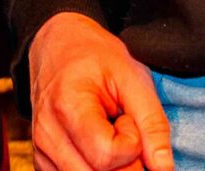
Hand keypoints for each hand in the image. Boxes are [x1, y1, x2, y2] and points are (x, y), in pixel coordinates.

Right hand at [29, 12, 171, 170]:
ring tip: (106, 133)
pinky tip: (94, 145)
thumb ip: (152, 123)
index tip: (128, 118)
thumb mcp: (132, 76)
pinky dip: (92, 169)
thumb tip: (164, 168)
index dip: (131, 144)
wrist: (57, 46)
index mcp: (68, 106)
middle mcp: (47, 134)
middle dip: (122, 161)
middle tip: (120, 126)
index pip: (107, 155)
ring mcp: (41, 150)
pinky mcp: (41, 160)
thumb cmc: (95, 56)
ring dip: (108, 167)